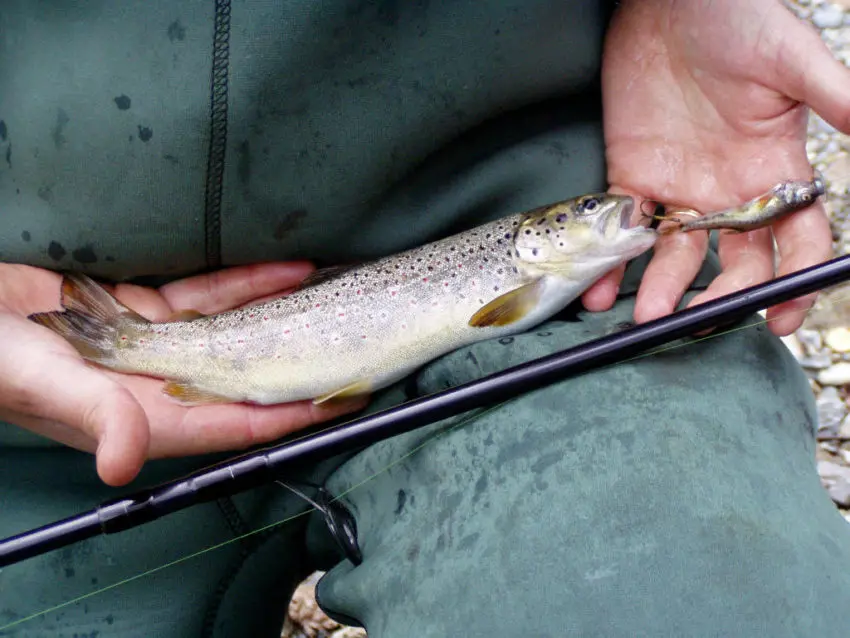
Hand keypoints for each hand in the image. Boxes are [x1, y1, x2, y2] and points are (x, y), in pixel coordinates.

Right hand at [0, 263, 365, 486]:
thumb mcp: (43, 381)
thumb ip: (93, 415)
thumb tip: (125, 463)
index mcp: (143, 415)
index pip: (236, 421)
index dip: (291, 415)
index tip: (344, 401)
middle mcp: (158, 385)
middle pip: (247, 377)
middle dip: (301, 364)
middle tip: (358, 345)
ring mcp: (155, 346)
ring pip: (234, 331)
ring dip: (281, 313)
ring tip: (332, 294)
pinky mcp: (144, 309)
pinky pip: (206, 295)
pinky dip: (242, 282)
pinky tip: (282, 268)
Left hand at [583, 0, 849, 335]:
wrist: (668, 2)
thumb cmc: (736, 20)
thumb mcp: (791, 59)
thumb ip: (836, 99)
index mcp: (773, 171)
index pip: (795, 242)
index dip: (794, 284)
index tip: (780, 320)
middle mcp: (728, 190)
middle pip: (734, 261)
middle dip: (720, 297)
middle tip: (697, 323)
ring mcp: (681, 186)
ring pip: (676, 254)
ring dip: (661, 288)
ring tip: (644, 317)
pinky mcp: (634, 174)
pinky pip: (624, 227)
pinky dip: (611, 259)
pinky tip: (600, 289)